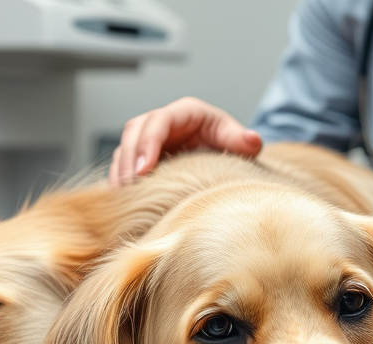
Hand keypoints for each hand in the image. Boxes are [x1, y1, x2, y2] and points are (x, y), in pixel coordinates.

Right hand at [109, 97, 262, 186]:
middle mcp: (161, 122)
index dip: (148, 142)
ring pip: (124, 149)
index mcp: (185, 112)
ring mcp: (148, 140)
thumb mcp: (235, 138)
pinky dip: (120, 181)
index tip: (145, 169)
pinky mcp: (141, 157)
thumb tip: (252, 140)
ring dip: (121, 172)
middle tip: (130, 187)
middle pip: (134, 132)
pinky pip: (122, 166)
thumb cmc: (228, 142)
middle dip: (129, 159)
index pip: (159, 120)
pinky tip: (122, 202)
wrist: (222, 155)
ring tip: (123, 198)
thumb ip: (241, 140)